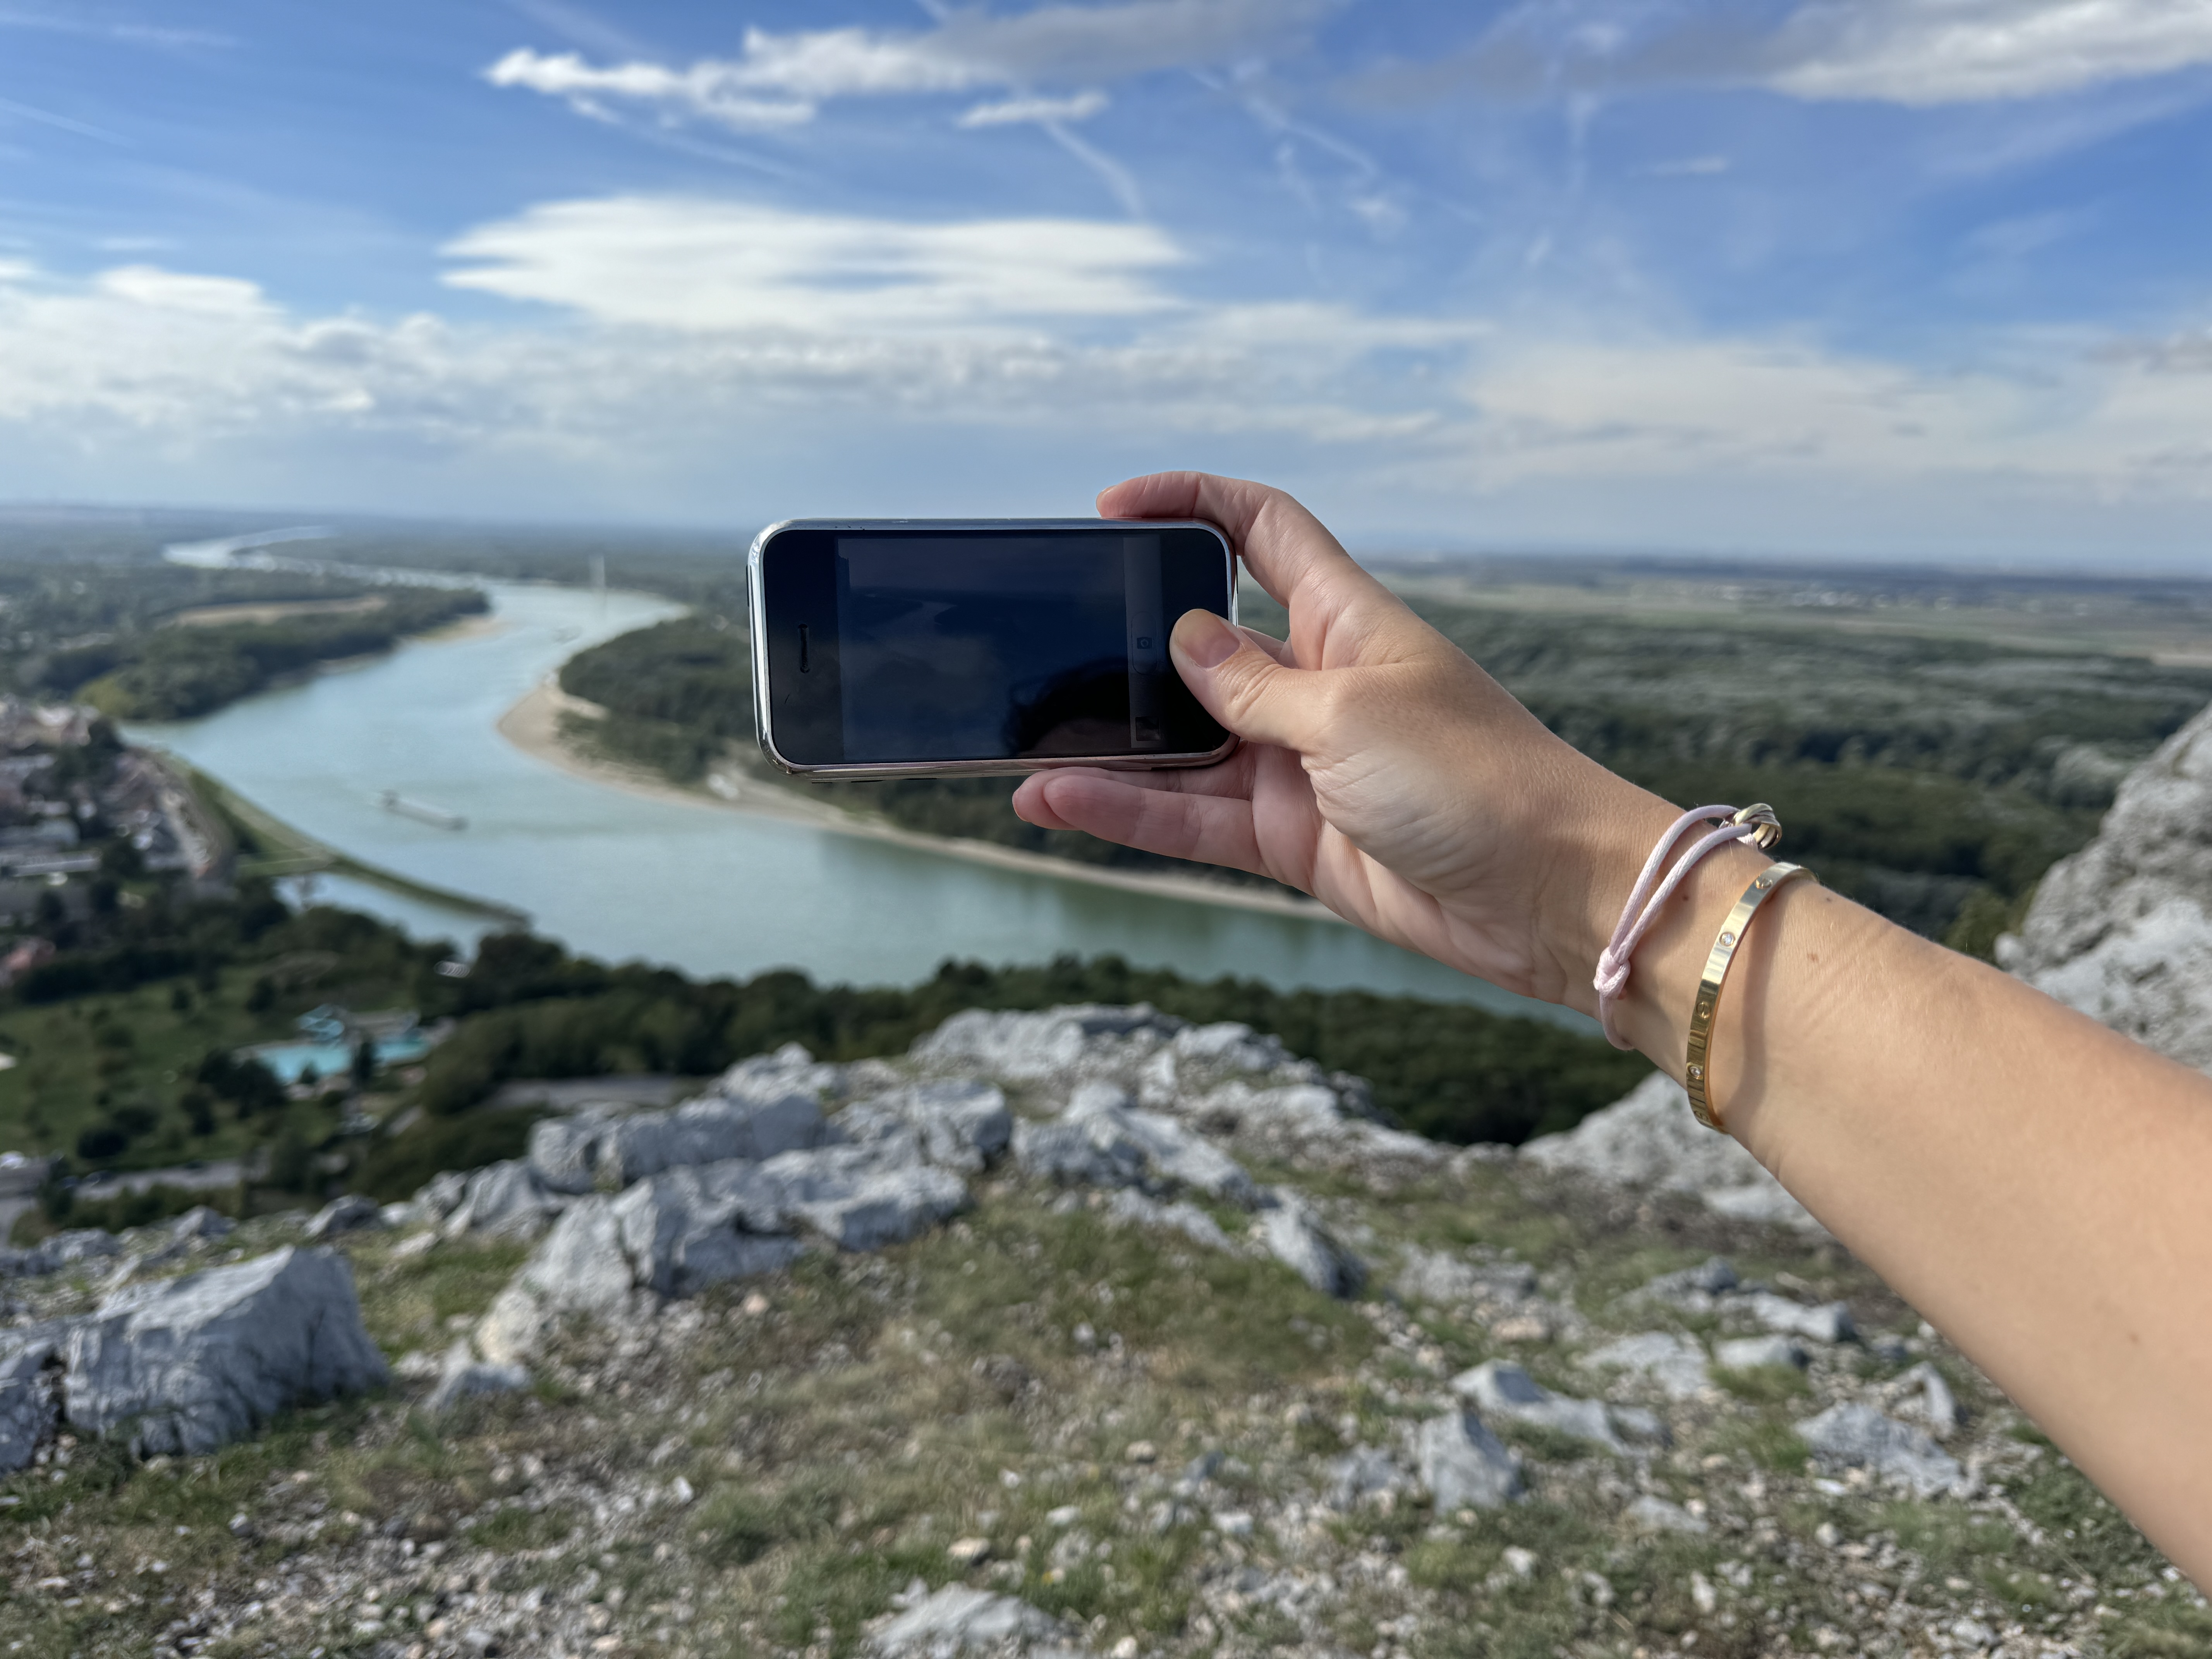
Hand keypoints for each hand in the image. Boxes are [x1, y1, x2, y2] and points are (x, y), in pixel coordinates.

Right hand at [1011, 472, 1680, 1011]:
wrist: (1549, 895)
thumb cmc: (1478, 780)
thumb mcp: (1352, 712)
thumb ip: (1253, 685)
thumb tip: (1184, 640)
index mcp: (1346, 621)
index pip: (1261, 531)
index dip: (1194, 505)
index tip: (1118, 506)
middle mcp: (1316, 686)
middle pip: (1202, 649)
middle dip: (1128, 647)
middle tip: (1047, 647)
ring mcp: (1300, 765)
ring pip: (1182, 746)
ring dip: (1109, 747)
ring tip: (1024, 747)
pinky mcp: (1293, 839)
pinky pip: (1192, 817)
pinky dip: (1129, 811)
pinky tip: (1061, 800)